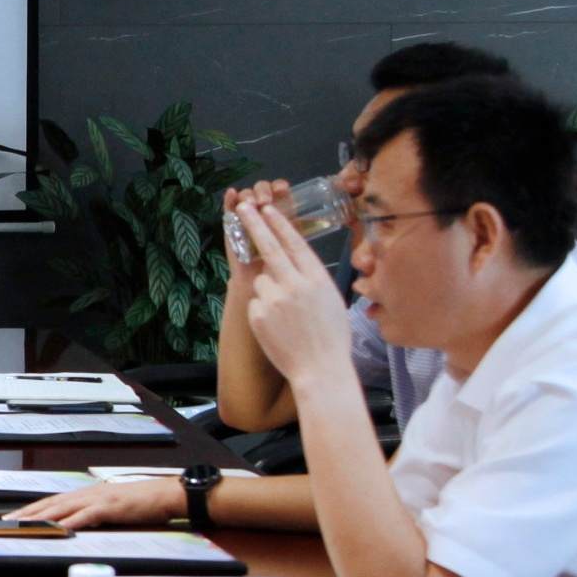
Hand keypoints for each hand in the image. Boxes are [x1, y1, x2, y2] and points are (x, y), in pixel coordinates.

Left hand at [7, 475, 181, 528]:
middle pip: (50, 503)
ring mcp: (97, 499)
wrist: (164, 494)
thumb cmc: (140, 502)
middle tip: (5, 522)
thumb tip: (74, 525)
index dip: (30, 509)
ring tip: (22, 525)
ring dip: (40, 517)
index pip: (51, 502)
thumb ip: (91, 514)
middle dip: (26, 513)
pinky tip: (58, 528)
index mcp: (85, 494)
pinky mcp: (109, 507)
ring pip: (62, 508)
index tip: (12, 517)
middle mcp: (86, 494)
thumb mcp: (110, 508)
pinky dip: (70, 522)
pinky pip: (85, 516)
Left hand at [232, 188, 352, 386]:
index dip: (279, 224)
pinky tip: (277, 328)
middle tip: (243, 207)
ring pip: (261, 281)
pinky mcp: (258, 314)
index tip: (268, 208)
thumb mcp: (332, 300)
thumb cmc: (332, 338)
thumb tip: (296, 265)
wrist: (320, 370)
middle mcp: (295, 283)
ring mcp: (275, 298)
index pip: (294, 242)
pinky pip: (256, 303)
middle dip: (254, 223)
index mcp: (317, 278)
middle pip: (269, 246)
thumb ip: (312, 279)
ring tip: (285, 316)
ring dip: (267, 290)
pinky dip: (263, 311)